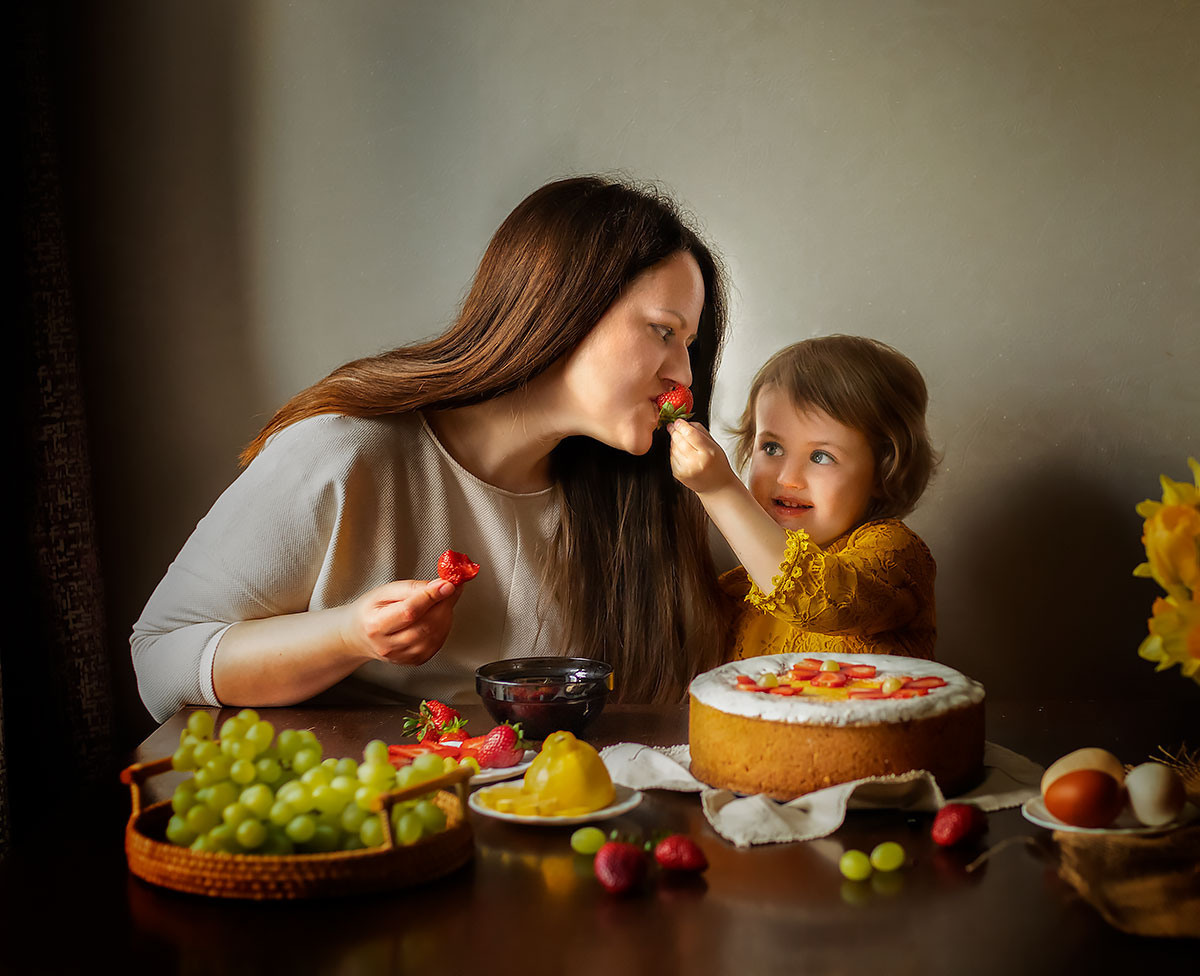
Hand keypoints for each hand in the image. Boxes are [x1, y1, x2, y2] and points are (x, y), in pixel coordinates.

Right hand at [341, 579, 460, 665]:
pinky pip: (438, 643)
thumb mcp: (384, 591)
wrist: (360, 635)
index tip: (447, 584)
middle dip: (444, 604)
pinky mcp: (415, 661)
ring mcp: (402, 656)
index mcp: (376, 625)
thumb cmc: (371, 611)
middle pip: (426, 625)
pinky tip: (438, 616)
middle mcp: (388, 645)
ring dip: (446, 614)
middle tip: (449, 587)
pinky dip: (444, 627)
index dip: (431, 597)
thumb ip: (411, 587)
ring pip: (435, 635)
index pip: (409, 612)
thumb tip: (439, 585)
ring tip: (441, 600)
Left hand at [668, 420, 738, 495]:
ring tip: (683, 442)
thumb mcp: (714, 444)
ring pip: (673, 448)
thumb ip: (700, 431)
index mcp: (707, 452)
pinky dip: (674, 452)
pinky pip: (671, 457)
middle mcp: (695, 462)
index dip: (682, 425)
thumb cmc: (717, 464)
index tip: (678, 421)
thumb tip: (684, 422)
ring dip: (674, 441)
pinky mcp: (678, 474)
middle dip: (675, 431)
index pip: (690, 434)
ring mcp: (685, 469)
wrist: (716, 487)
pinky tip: (683, 453)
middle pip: (679, 440)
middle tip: (674, 426)